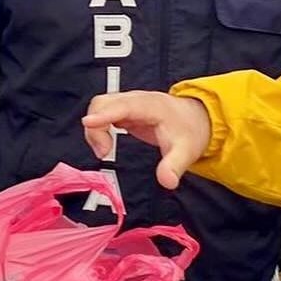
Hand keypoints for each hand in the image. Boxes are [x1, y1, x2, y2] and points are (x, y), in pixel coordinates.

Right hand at [83, 91, 210, 189]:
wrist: (192, 120)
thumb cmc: (187, 131)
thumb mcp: (185, 152)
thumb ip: (174, 166)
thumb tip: (167, 181)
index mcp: (151, 106)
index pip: (123, 106)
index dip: (104, 114)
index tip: (88, 123)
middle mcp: (136, 100)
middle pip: (103, 103)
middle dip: (96, 127)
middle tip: (104, 152)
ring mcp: (127, 102)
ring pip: (99, 106)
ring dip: (94, 129)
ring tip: (105, 150)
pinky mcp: (122, 109)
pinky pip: (101, 112)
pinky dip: (97, 128)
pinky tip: (106, 144)